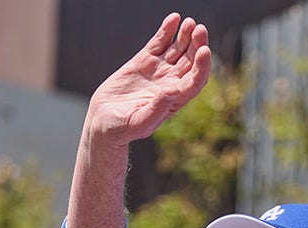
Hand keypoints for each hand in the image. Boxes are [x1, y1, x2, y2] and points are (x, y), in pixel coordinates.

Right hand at [85, 13, 211, 148]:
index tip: (204, 50)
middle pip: (190, 61)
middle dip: (196, 44)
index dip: (202, 65)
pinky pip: (159, 43)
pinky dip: (167, 31)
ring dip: (185, 36)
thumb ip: (156, 110)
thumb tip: (173, 91)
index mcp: (175, 100)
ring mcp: (158, 71)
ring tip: (190, 22)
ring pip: (177, 50)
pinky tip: (174, 18)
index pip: (195, 80)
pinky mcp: (144, 61)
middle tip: (199, 29)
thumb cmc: (122, 129)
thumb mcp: (139, 123)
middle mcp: (170, 83)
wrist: (103, 122)